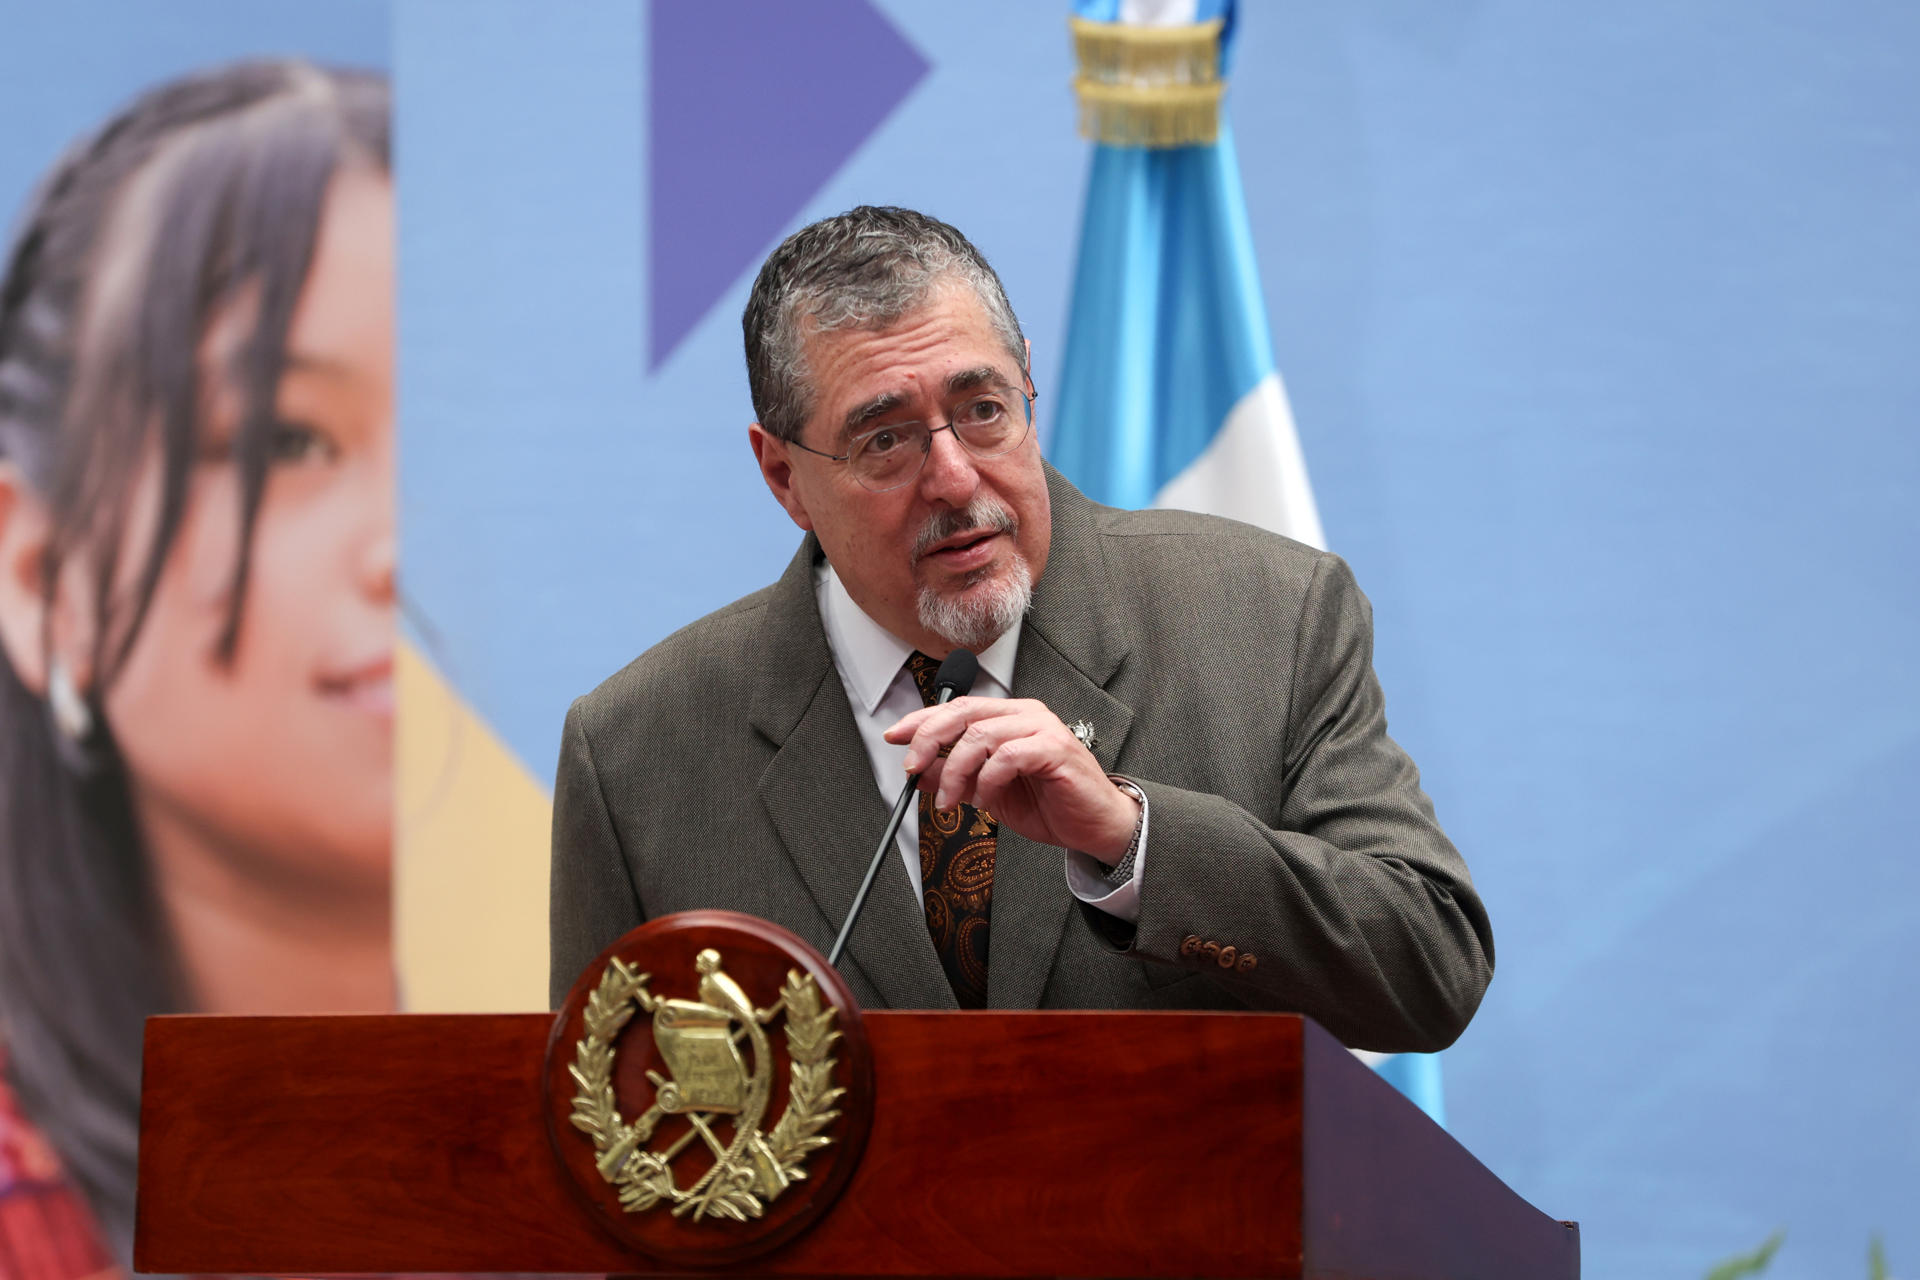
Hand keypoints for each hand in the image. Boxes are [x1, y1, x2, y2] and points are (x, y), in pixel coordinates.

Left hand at [882, 697, 1139, 861]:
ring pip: (981, 735)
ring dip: (955, 771)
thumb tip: (918, 771)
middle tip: (911, 768)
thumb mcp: (988, 793)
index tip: (893, 736)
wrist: (1095, 827)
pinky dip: (987, 780)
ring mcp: (1042, 728)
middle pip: (964, 711)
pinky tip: (985, 800)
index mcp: (1009, 717)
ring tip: (950, 802)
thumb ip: (955, 776)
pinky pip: (1007, 756)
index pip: (957, 707)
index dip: (921, 720)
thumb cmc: (1049, 804)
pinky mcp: (1055, 749)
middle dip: (929, 739)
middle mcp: (1025, 714)